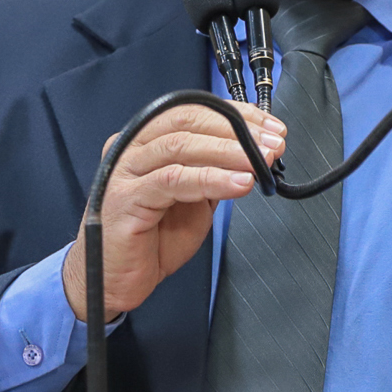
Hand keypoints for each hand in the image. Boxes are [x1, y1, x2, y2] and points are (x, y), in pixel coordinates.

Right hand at [63, 100, 284, 319]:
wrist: (117, 280)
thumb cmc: (152, 239)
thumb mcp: (195, 198)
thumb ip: (216, 172)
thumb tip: (256, 153)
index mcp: (148, 139)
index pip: (196, 111)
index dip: (238, 114)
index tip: (271, 126)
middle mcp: (132, 146)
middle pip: (188, 121)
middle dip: (238, 130)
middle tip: (273, 144)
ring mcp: (125, 169)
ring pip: (181, 146)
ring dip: (229, 152)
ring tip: (261, 162)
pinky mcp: (125, 197)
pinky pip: (173, 180)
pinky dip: (211, 179)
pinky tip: (239, 184)